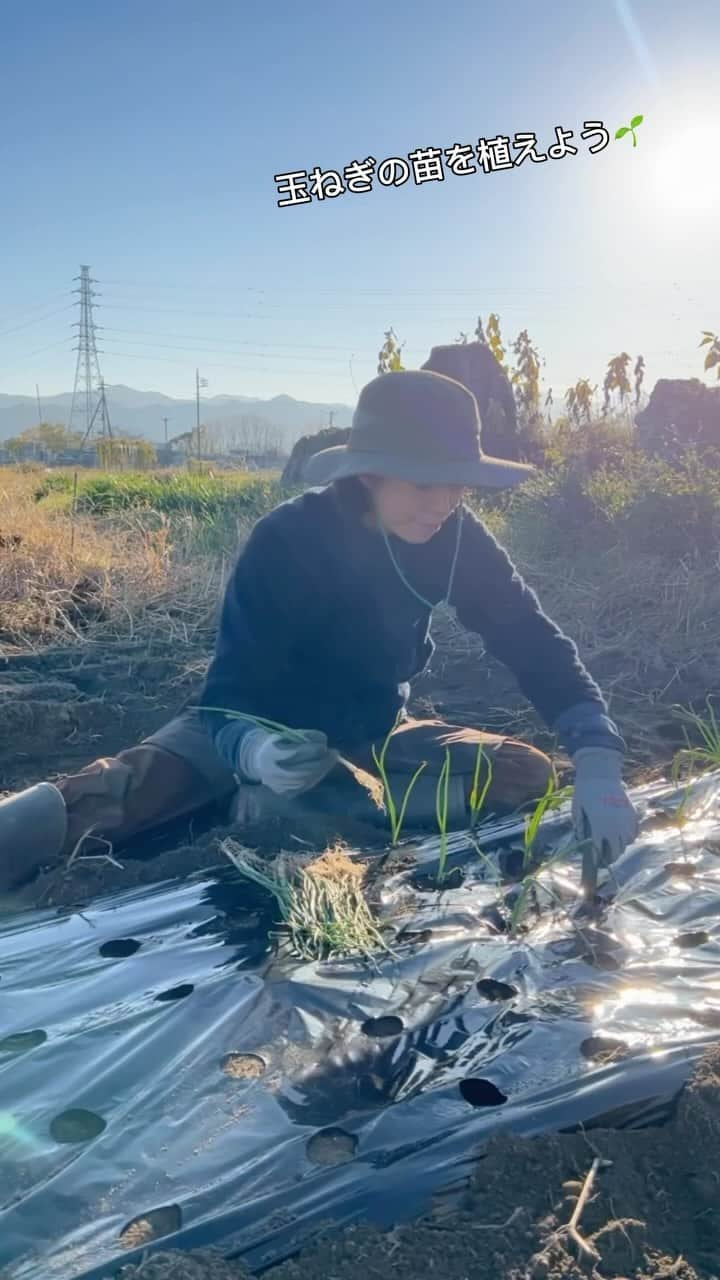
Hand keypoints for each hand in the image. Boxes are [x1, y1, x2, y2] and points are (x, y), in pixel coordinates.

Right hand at [236, 727, 338, 797]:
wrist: (257, 761)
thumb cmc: (276, 744)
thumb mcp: (286, 735)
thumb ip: (305, 736)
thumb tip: (324, 740)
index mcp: (271, 753)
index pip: (296, 753)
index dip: (312, 750)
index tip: (325, 745)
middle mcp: (273, 771)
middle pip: (303, 769)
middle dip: (322, 762)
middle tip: (334, 754)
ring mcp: (279, 785)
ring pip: (306, 780)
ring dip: (322, 770)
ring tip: (331, 760)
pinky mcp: (284, 792)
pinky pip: (304, 786)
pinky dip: (316, 777)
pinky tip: (323, 770)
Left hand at [572, 747, 638, 885]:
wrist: (601, 775)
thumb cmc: (585, 793)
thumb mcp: (577, 812)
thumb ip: (581, 830)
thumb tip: (583, 845)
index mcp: (600, 828)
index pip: (600, 853)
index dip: (597, 861)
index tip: (594, 864)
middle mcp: (616, 828)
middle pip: (616, 852)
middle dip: (609, 858)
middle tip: (602, 858)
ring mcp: (626, 822)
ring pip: (626, 844)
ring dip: (618, 847)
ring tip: (610, 844)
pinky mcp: (633, 815)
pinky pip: (633, 833)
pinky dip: (627, 837)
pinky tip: (620, 834)